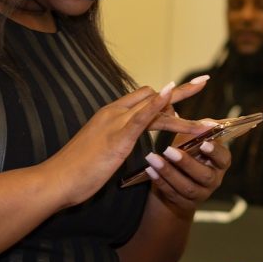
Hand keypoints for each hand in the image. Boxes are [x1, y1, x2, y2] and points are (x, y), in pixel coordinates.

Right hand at [47, 82, 198, 207]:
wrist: (55, 180)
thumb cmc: (75, 170)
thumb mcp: (99, 151)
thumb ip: (113, 141)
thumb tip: (122, 143)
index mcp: (110, 115)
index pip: (143, 98)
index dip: (164, 101)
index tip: (182, 104)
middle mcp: (114, 112)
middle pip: (152, 95)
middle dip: (181, 91)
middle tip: (204, 81)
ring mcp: (115, 122)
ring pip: (155, 107)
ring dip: (183, 106)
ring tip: (207, 116)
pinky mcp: (116, 136)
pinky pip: (141, 116)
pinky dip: (157, 103)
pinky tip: (171, 95)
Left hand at [138, 115, 231, 214]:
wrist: (177, 184)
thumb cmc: (186, 154)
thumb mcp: (192, 141)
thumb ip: (191, 126)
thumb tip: (177, 100)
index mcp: (220, 162)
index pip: (223, 157)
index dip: (215, 151)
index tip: (204, 142)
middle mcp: (214, 180)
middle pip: (204, 174)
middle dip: (186, 162)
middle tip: (168, 149)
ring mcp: (200, 194)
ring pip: (186, 186)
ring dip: (168, 172)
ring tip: (152, 158)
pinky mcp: (184, 204)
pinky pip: (172, 194)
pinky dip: (160, 182)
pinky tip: (149, 171)